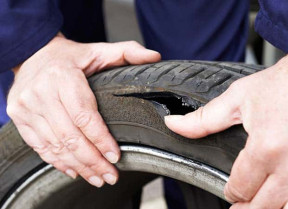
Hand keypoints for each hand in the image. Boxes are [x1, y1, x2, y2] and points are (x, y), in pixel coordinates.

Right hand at [7, 34, 160, 186]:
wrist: (32, 54)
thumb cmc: (71, 56)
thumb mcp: (99, 50)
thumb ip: (128, 52)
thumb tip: (155, 57)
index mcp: (62, 76)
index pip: (84, 116)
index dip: (101, 139)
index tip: (115, 156)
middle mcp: (40, 92)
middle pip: (70, 136)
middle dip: (93, 160)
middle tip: (110, 175)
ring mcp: (26, 107)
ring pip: (56, 145)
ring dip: (78, 165)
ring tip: (97, 178)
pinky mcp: (19, 118)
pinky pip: (39, 146)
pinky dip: (58, 162)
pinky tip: (74, 170)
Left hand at [165, 55, 287, 208]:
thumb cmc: (286, 83)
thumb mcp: (238, 98)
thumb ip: (203, 119)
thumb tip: (174, 124)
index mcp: (265, 149)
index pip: (240, 188)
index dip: (231, 192)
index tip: (231, 190)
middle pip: (264, 206)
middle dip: (248, 208)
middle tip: (243, 205)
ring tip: (268, 206)